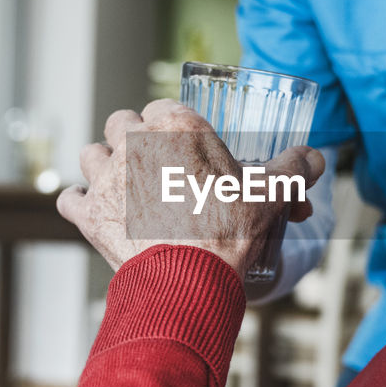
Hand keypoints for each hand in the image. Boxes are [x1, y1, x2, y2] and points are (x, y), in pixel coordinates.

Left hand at [57, 99, 323, 277]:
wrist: (190, 280)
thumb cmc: (229, 231)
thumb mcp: (271, 194)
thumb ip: (294, 170)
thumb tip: (315, 159)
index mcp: (175, 126)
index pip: (164, 106)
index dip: (174, 125)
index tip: (187, 147)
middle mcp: (133, 142)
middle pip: (121, 121)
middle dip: (133, 136)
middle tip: (156, 161)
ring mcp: (106, 177)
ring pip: (90, 153)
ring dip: (103, 164)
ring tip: (122, 182)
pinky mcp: (88, 213)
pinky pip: (70, 197)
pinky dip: (79, 204)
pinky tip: (93, 211)